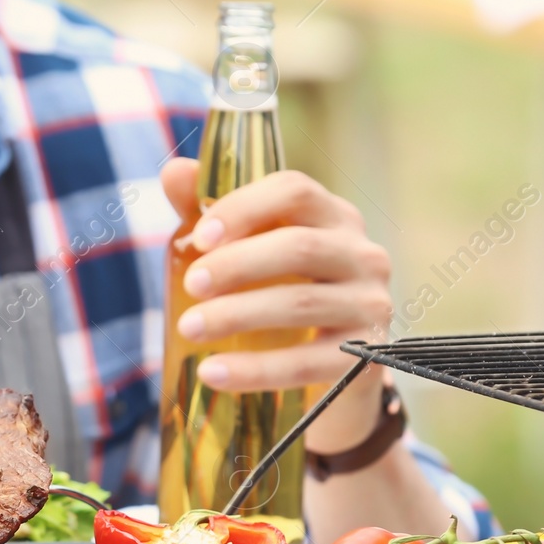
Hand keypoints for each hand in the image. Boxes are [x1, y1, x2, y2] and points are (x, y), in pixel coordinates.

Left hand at [160, 160, 391, 452]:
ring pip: (302, 303)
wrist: (328, 366)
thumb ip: (211, 211)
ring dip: (237, 315)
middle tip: (188, 286)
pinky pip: (306, 363)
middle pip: (298, 247)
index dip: (244, 208)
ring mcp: (370, 305)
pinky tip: (212, 372)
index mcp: (334, 216)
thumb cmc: (283, 291)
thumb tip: (173, 171)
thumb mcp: (249, 249)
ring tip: (189, 328)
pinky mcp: (365, 358)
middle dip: (236, 265)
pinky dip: (254, 369)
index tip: (200, 237)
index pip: (295, 191)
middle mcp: (363, 254)